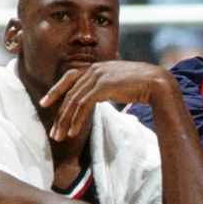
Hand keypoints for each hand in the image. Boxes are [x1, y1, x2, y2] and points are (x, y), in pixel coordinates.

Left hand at [40, 62, 174, 141]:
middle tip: (53, 131)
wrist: (157, 82)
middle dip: (59, 114)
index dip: (55, 90)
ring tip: (60, 136)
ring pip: (74, 101)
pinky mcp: (103, 86)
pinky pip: (83, 105)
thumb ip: (106, 87)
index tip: (45, 103)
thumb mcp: (119, 83)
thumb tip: (98, 97)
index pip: (69, 78)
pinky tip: (73, 131)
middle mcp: (94, 69)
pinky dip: (76, 120)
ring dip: (65, 121)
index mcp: (97, 67)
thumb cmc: (143, 85)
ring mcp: (98, 76)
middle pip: (69, 93)